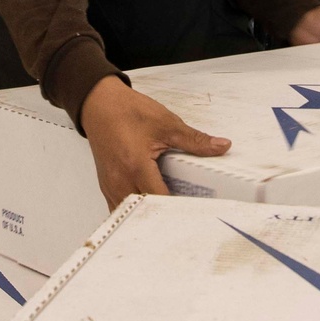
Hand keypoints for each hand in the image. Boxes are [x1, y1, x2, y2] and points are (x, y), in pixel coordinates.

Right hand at [80, 75, 230, 210]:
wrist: (98, 104)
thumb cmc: (126, 111)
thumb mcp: (166, 123)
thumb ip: (194, 140)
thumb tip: (221, 146)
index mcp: (136, 166)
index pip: (160, 200)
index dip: (180, 209)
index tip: (198, 210)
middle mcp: (120, 181)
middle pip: (146, 213)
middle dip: (167, 216)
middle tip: (188, 214)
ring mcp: (111, 187)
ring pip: (132, 215)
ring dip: (151, 215)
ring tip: (172, 212)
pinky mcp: (107, 187)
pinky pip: (123, 208)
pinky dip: (138, 211)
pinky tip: (152, 204)